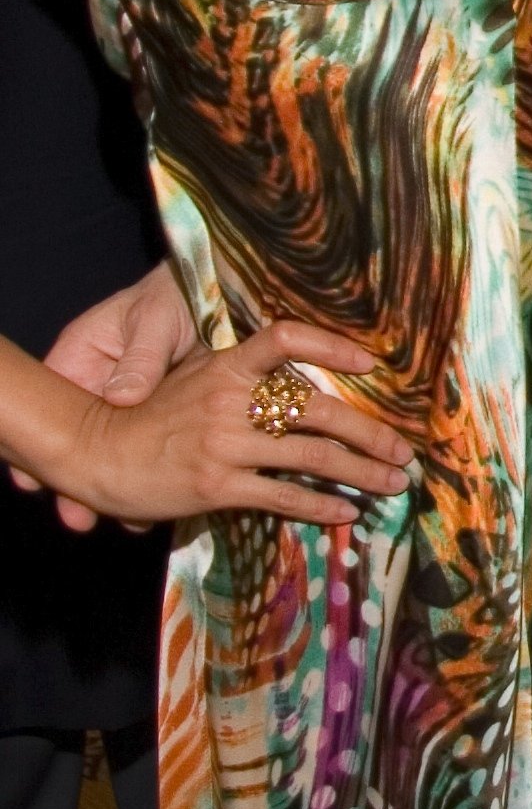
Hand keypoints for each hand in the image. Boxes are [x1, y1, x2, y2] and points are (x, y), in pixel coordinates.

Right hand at [11, 263, 198, 530]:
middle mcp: (101, 384)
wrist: (225, 287)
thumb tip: (121, 397)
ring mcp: (134, 405)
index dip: (38, 445)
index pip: (49, 406)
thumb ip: (141, 357)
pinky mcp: (170, 418)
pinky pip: (157, 453)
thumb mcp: (156, 319)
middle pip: (80, 440)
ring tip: (128, 521)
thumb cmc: (178, 294)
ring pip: (117, 453)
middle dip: (76, 481)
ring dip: (117, 487)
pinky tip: (160, 506)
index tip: (28, 482)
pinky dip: (159, 479)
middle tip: (78, 519)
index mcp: (83, 354)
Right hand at [58, 319, 415, 532]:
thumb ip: (236, 376)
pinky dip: (321, 505)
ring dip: (361, 472)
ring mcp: (226, 444)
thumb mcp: (191, 378)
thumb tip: (289, 381)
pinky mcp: (218, 485)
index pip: (285, 340)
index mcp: (225, 366)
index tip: (370, 363)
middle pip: (319, 409)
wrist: (94, 450)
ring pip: (312, 456)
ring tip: (392, 483)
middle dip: (370, 433)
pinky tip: (346, 512)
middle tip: (403, 451)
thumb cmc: (146, 416)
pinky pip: (283, 495)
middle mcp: (231, 400)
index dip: (331, 347)